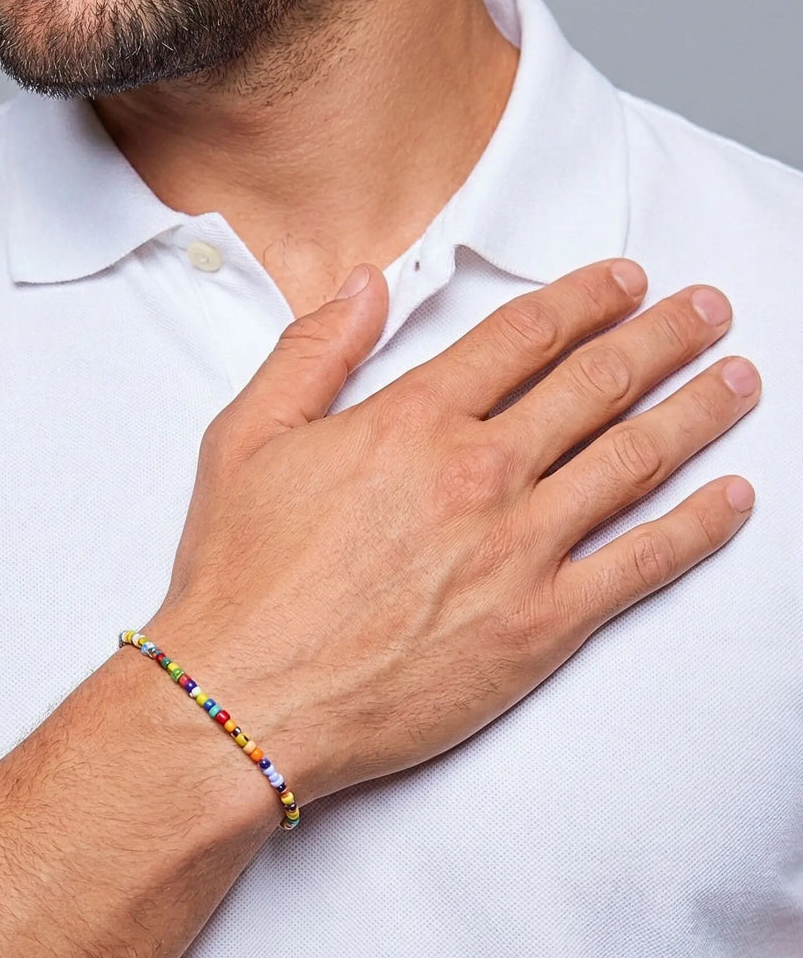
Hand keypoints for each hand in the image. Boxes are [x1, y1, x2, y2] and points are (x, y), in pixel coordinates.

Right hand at [141, 260, 758, 809]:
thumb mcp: (245, 437)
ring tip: (737, 377)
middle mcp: (478, 472)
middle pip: (596, 383)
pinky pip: (643, 563)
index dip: (585, 298)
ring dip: (697, 409)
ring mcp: (519, 549)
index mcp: (411, 422)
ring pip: (635, 458)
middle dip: (662, 336)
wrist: (246, 697)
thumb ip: (313, 350)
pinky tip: (734, 497)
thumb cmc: (241, 574)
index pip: (522, 336)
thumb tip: (366, 284)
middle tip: (706, 310)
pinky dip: (700, 525)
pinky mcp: (542, 626)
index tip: (625, 280)